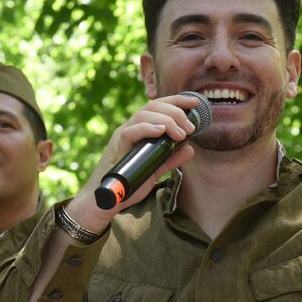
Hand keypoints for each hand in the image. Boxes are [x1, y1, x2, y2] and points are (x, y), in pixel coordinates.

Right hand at [65, 95, 201, 233]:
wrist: (106, 199)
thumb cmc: (128, 182)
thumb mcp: (156, 168)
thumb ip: (171, 158)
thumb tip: (190, 149)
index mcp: (140, 129)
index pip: (158, 107)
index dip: (177, 101)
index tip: (195, 103)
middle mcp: (131, 128)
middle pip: (153, 106)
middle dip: (176, 111)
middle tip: (191, 128)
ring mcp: (123, 136)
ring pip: (143, 114)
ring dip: (167, 120)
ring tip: (181, 133)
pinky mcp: (117, 147)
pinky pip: (130, 132)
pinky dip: (147, 128)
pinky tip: (161, 131)